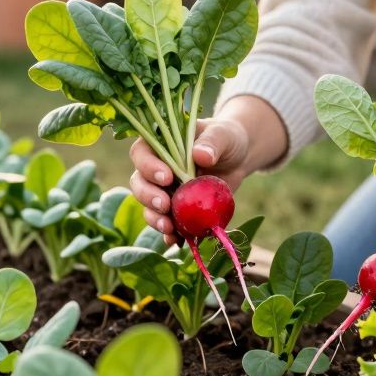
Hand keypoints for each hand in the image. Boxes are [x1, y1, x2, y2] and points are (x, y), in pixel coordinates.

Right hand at [130, 118, 251, 243]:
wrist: (237, 160)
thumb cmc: (226, 139)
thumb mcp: (223, 135)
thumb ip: (212, 142)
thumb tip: (201, 155)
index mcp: (159, 143)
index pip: (141, 152)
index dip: (148, 166)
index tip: (167, 178)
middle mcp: (154, 167)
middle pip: (139, 182)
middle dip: (148, 197)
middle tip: (165, 206)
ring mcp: (162, 190)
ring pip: (148, 206)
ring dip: (155, 219)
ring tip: (169, 228)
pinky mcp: (175, 208)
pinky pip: (167, 223)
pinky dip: (170, 234)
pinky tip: (177, 241)